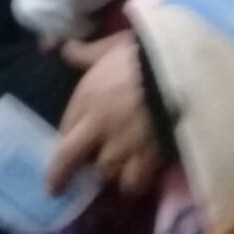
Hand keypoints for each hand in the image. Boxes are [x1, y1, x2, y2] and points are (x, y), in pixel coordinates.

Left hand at [45, 31, 162, 196]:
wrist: (178, 71)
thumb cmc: (142, 54)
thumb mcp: (108, 47)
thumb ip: (85, 53)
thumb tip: (64, 48)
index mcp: (86, 98)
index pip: (65, 127)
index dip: (66, 138)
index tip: (67, 145)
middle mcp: (98, 126)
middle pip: (70, 158)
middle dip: (61, 174)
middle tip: (55, 187)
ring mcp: (122, 145)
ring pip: (105, 172)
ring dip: (108, 172)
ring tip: (114, 169)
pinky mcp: (149, 158)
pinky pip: (134, 182)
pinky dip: (134, 183)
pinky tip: (137, 178)